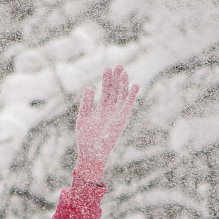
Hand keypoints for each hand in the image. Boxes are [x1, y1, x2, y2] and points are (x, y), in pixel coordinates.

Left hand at [74, 65, 137, 183]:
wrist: (92, 152)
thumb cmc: (86, 138)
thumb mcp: (84, 117)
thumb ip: (87, 103)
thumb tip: (89, 87)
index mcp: (101, 108)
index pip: (106, 90)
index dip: (107, 80)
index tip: (108, 68)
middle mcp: (111, 110)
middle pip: (115, 90)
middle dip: (117, 78)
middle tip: (118, 65)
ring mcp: (117, 114)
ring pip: (122, 96)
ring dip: (123, 84)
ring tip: (123, 71)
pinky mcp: (122, 119)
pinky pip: (128, 105)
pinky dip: (131, 96)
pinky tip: (134, 85)